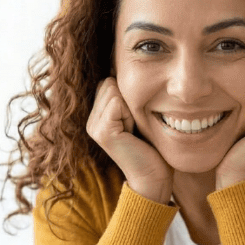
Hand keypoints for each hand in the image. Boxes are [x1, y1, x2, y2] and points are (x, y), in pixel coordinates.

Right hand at [86, 78, 172, 203]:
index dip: (127, 95)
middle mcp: (91, 120)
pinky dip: (130, 114)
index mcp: (97, 115)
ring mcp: (94, 126)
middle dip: (128, 99)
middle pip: (109, 82)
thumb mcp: (136, 116)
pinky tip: (132, 132)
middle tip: (135, 125)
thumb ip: (126, 97)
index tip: (135, 120)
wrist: (154, 176)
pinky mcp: (102, 131)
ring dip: (131, 107)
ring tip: (134, 129)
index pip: (108, 82)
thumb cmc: (152, 147)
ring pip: (113, 89)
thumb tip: (122, 67)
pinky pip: (117, 102)